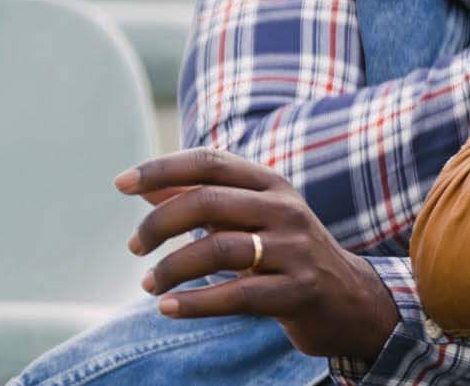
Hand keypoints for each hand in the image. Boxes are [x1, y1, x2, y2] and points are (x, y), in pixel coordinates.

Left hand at [118, 148, 403, 362]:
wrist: (348, 299)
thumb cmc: (285, 253)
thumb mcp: (250, 218)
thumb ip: (200, 200)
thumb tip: (141, 187)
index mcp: (272, 184)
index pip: (209, 162)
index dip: (162, 169)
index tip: (120, 185)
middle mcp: (285, 209)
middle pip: (208, 202)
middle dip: (159, 224)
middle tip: (135, 247)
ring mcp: (295, 250)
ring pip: (218, 249)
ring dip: (171, 268)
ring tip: (148, 285)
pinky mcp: (298, 291)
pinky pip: (237, 295)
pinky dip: (194, 303)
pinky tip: (167, 308)